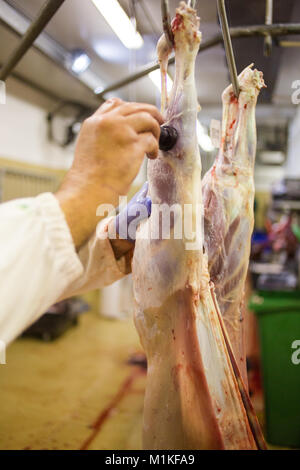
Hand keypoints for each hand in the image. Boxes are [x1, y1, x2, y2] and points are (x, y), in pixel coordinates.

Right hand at [55, 98, 162, 248]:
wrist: (88, 190)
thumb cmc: (88, 177)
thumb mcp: (88, 146)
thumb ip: (102, 135)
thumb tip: (121, 133)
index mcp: (94, 122)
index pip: (115, 104)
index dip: (131, 109)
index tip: (140, 117)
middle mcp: (107, 122)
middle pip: (135, 107)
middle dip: (150, 114)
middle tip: (159, 123)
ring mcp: (121, 131)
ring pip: (147, 119)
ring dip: (155, 130)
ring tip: (154, 144)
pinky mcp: (134, 144)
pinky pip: (151, 139)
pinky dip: (155, 148)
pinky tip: (150, 156)